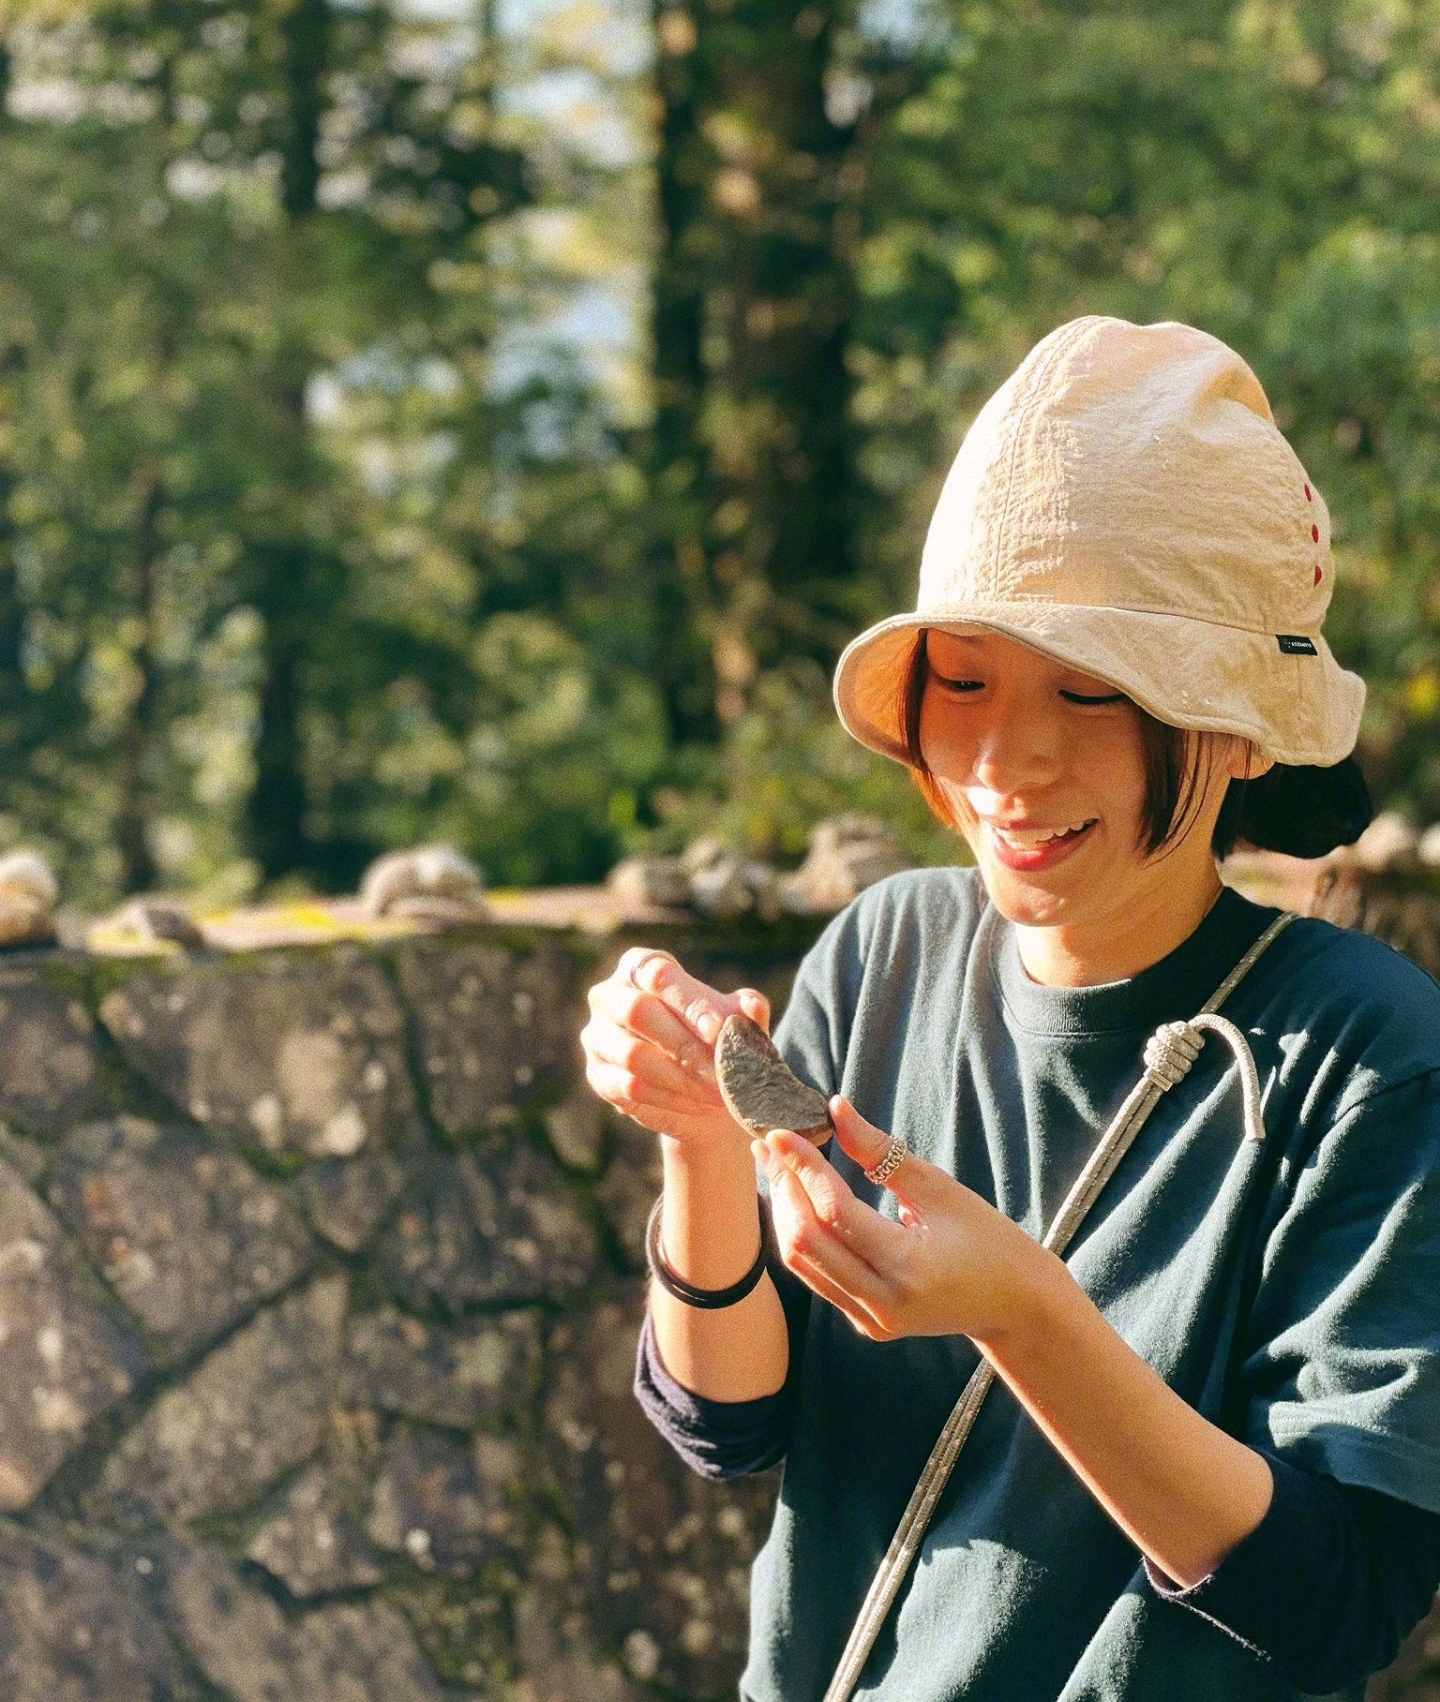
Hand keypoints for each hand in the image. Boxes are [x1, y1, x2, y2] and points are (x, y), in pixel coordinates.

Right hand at [581, 947, 770, 1151]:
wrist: (701, 1089)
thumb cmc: (715, 1039)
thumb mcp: (737, 1021)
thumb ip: (746, 1010)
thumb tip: (753, 1006)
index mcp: (640, 966)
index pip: (659, 974)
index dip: (689, 1002)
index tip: (718, 1029)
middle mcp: (609, 995)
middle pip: (638, 1011)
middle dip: (684, 1043)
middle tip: (721, 1070)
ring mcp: (597, 1035)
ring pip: (633, 1054)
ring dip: (680, 1076)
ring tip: (716, 1092)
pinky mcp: (598, 1074)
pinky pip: (629, 1086)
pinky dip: (669, 1098)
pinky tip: (696, 1103)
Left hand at [754, 1097, 1048, 1343]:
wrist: (1015, 1304)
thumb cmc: (987, 1238)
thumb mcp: (940, 1187)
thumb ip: (882, 1151)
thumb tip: (836, 1109)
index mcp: (908, 1267)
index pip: (835, 1212)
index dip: (803, 1167)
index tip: (780, 1132)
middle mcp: (884, 1303)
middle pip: (806, 1240)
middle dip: (785, 1187)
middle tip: (774, 1144)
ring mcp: (872, 1321)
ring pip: (803, 1262)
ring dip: (786, 1210)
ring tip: (778, 1165)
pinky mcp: (866, 1324)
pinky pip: (818, 1277)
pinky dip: (803, 1235)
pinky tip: (797, 1200)